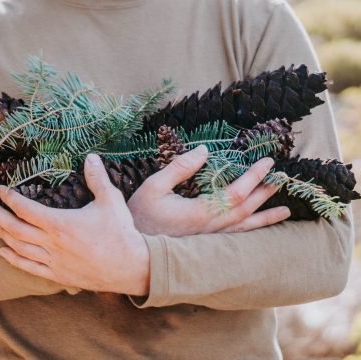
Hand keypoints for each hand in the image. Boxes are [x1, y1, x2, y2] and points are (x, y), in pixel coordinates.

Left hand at [0, 154, 149, 295]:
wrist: (131, 267)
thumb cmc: (121, 232)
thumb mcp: (111, 200)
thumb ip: (97, 178)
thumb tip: (91, 156)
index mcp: (60, 223)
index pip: (26, 209)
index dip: (10, 198)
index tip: (0, 190)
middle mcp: (51, 243)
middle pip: (15, 228)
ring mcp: (53, 261)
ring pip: (18, 247)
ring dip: (2, 234)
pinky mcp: (58, 275)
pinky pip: (29, 267)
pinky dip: (13, 259)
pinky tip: (2, 252)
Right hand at [127, 146, 290, 236]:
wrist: (135, 252)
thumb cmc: (140, 217)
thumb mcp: (154, 187)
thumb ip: (179, 167)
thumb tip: (204, 150)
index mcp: (200, 212)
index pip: (235, 192)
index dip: (253, 176)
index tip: (267, 162)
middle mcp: (210, 228)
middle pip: (246, 209)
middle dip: (265, 192)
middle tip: (282, 179)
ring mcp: (209, 239)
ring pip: (244, 228)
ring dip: (265, 218)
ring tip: (285, 211)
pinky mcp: (205, 245)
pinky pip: (235, 239)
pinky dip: (250, 233)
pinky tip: (258, 230)